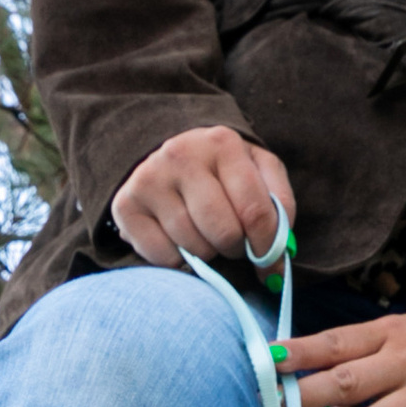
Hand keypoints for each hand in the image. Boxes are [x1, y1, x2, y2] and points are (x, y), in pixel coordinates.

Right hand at [112, 126, 294, 268]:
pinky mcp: (126, 204)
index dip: (268, 247)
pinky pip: (163, 257)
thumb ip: (279, 207)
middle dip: (235, 248)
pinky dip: (177, 260)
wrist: (170, 156)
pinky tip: (178, 239)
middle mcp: (181, 155)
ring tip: (204, 235)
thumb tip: (278, 260)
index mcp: (222, 143)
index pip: (255, 211)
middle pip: (224, 232)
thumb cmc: (223, 171)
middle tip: (231, 241)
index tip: (269, 263)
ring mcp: (149, 178)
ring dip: (207, 253)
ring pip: (194, 247)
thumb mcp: (259, 171)